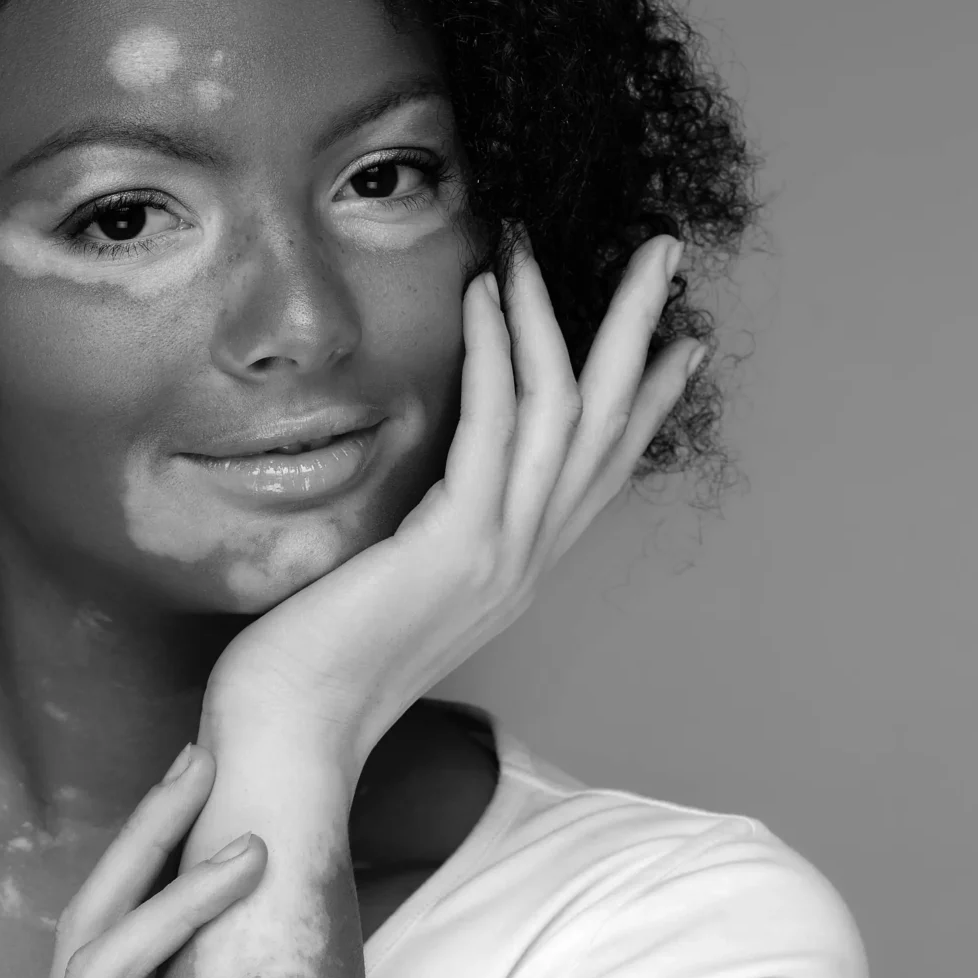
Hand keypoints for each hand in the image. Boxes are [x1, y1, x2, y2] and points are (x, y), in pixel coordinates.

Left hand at [200, 225, 701, 771]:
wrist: (294, 735)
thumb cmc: (316, 666)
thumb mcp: (391, 588)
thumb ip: (424, 538)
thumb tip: (416, 497)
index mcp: (518, 571)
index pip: (602, 470)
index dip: (649, 401)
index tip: (683, 342)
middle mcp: (527, 560)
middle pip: (611, 425)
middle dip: (640, 330)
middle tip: (667, 251)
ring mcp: (501, 554)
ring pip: (567, 411)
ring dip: (560, 314)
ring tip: (541, 241)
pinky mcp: (457, 544)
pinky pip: (494, 425)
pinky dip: (496, 349)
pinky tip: (487, 292)